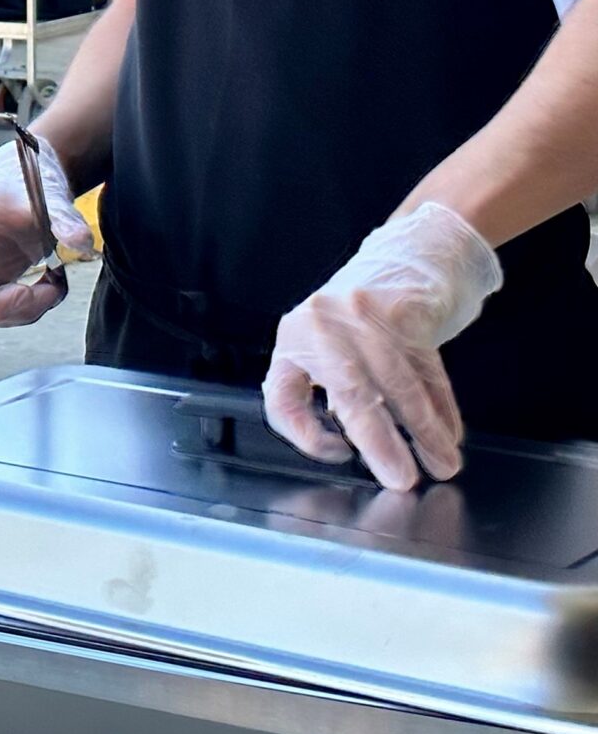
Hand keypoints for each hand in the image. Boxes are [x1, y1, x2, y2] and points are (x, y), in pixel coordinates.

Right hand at [0, 134, 92, 326]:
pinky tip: (54, 285)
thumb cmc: (28, 185)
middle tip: (47, 292)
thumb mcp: (47, 195)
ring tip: (56, 285)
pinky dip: (35, 308)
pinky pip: (9, 311)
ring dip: (27, 310)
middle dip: (6, 306)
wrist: (31, 187)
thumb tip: (82, 242)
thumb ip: (63, 217)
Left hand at [263, 203, 502, 490]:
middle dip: (380, 443)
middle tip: (401, 479)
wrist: (409, 254)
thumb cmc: (361, 315)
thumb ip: (328, 388)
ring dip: (425, 432)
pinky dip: (442, 407)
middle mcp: (324, 327)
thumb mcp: (328, 344)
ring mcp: (367, 317)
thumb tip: (346, 446)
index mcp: (294, 338)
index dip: (305, 434)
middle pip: (352, 395)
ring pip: (399, 386)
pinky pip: (427, 370)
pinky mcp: (407, 312)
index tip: (339, 453)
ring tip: (443, 462)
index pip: (283, 396)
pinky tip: (450, 432)